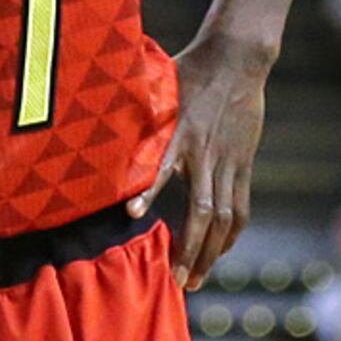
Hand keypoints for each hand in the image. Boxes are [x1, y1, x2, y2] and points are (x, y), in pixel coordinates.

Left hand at [134, 30, 273, 288]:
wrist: (238, 59)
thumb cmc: (190, 72)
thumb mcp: (159, 90)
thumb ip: (137, 116)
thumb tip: (96, 126)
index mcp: (183, 135)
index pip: (166, 169)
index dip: (151, 193)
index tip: (134, 216)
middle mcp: (208, 154)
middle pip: (206, 213)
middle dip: (193, 250)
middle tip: (178, 281)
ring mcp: (230, 162)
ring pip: (226, 217)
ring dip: (213, 251)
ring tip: (197, 276)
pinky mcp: (244, 163)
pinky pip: (240, 205)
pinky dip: (230, 232)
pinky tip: (220, 250)